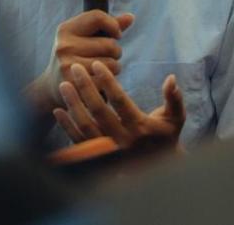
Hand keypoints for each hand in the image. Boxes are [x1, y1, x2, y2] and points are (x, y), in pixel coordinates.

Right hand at [24, 11, 134, 113]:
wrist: (54, 87)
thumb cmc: (76, 57)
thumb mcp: (85, 38)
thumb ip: (108, 27)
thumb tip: (131, 17)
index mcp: (66, 29)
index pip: (97, 17)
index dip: (113, 25)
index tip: (115, 34)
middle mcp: (64, 46)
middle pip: (110, 44)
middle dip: (115, 52)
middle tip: (105, 57)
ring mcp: (68, 65)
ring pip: (112, 63)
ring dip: (114, 68)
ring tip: (101, 69)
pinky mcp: (76, 84)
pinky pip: (107, 80)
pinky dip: (108, 81)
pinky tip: (98, 81)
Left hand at [53, 61, 185, 151]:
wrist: (158, 170)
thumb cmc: (165, 136)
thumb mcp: (175, 118)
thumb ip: (173, 98)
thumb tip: (172, 78)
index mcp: (140, 128)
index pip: (120, 101)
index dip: (107, 82)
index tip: (96, 64)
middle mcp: (123, 141)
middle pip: (99, 111)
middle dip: (85, 87)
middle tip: (75, 68)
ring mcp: (108, 151)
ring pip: (85, 126)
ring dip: (73, 104)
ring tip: (64, 84)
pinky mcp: (97, 159)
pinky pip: (78, 141)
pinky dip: (66, 127)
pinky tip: (58, 110)